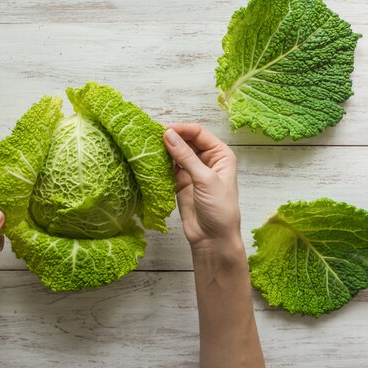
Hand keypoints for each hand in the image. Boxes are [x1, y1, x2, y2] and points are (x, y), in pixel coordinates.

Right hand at [163, 123, 240, 252]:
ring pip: (175, 154)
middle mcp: (207, 160)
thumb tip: (168, 135)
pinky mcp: (180, 183)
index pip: (198, 134)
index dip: (182, 129)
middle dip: (171, 138)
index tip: (163, 130)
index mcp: (220, 155)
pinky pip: (168, 168)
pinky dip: (160, 165)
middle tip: (151, 137)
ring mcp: (192, 172)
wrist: (213, 239)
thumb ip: (186, 157)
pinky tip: (150, 162)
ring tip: (148, 148)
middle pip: (186, 141)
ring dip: (164, 151)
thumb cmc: (219, 209)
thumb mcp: (205, 179)